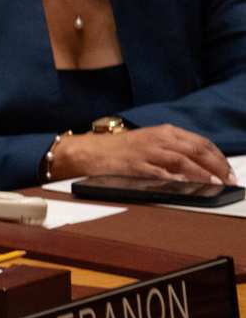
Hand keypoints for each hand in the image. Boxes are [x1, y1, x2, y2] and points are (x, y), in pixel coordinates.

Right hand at [53, 124, 235, 183]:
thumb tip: (200, 166)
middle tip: (228, 179)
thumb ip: (173, 150)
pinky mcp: (135, 165)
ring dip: (201, 173)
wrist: (88, 152)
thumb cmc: (118, 150)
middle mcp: (158, 139)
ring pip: (182, 160)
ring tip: (215, 183)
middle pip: (195, 150)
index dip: (218, 157)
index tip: (228, 171)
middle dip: (216, 166)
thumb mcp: (149, 142)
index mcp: (164, 132)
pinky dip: (175, 179)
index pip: (200, 142)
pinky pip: (159, 172)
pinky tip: (186, 185)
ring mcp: (147, 152)